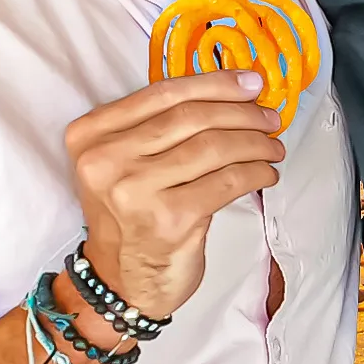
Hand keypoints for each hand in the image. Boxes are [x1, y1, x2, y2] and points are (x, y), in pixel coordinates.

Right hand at [65, 70, 288, 319]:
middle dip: (241, 113)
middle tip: (270, 117)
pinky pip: (227, 181)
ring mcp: (135, 190)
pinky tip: (266, 174)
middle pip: (191, 118)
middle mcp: (105, 160)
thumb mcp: (128, 162)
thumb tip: (237, 91)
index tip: (251, 82)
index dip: (215, 84)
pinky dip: (255, 173)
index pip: (163, 93)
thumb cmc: (132, 215)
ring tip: (273, 147)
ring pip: (213, 147)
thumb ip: (162, 125)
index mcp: (90, 134)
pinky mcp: (170, 219)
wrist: (123, 280)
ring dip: (254, 143)